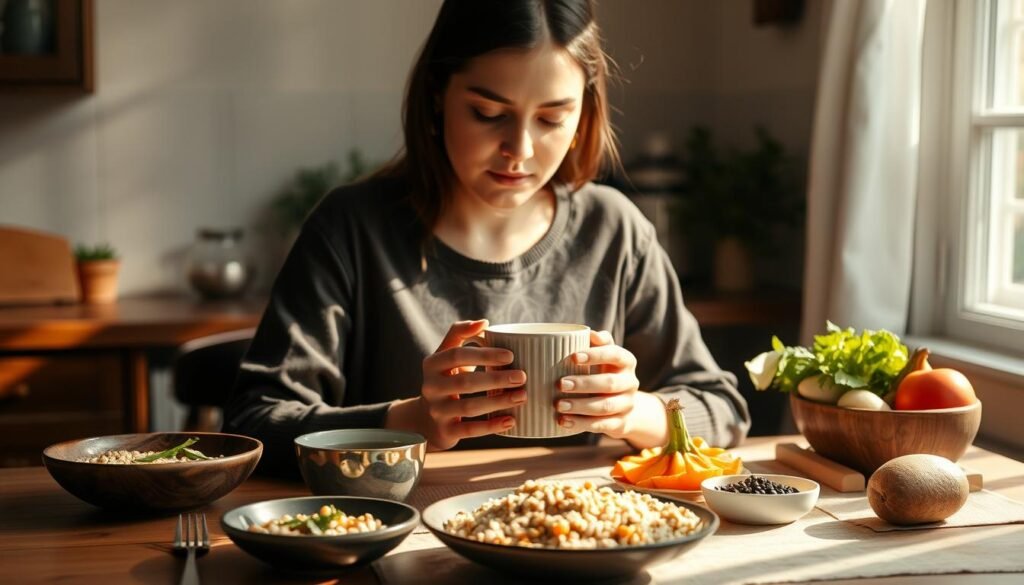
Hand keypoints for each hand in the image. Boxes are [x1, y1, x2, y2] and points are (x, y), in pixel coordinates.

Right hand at [411, 319, 527, 449]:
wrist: (426, 419)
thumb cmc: (446, 379)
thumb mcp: (445, 355)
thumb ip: (460, 334)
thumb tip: (484, 322)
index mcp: (432, 364)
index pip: (457, 355)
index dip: (484, 354)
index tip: (510, 356)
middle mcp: (430, 387)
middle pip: (465, 382)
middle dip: (496, 379)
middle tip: (522, 377)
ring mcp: (436, 411)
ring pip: (469, 407)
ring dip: (498, 401)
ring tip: (522, 396)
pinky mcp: (445, 431)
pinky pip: (470, 430)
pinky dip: (492, 426)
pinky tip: (511, 421)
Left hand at [555, 330, 665, 445]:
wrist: (623, 405)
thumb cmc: (605, 372)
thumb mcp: (605, 355)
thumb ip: (598, 343)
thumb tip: (590, 333)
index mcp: (626, 362)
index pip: (615, 355)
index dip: (595, 355)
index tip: (573, 357)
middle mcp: (630, 382)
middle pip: (609, 383)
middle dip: (584, 384)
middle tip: (560, 384)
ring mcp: (627, 404)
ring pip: (606, 406)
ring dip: (581, 406)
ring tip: (559, 405)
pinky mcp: (620, 423)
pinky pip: (602, 425)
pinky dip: (581, 424)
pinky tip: (563, 421)